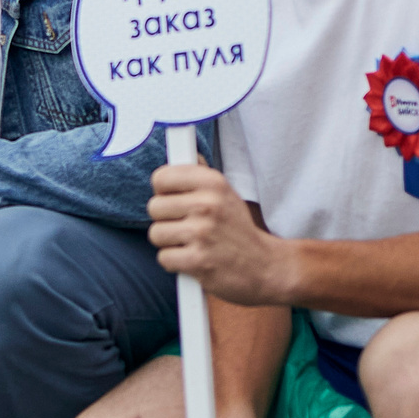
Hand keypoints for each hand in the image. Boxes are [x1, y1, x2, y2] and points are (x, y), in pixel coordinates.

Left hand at [147, 164, 288, 305]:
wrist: (264, 267)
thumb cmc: (237, 229)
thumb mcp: (226, 193)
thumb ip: (201, 173)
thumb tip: (184, 150)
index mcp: (213, 182)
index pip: (161, 178)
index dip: (162, 190)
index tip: (170, 198)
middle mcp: (207, 204)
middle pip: (154, 207)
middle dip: (165, 219)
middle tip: (184, 225)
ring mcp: (202, 233)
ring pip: (156, 234)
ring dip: (168, 242)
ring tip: (189, 243)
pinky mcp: (197, 261)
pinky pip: (164, 258)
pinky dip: (174, 263)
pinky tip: (192, 259)